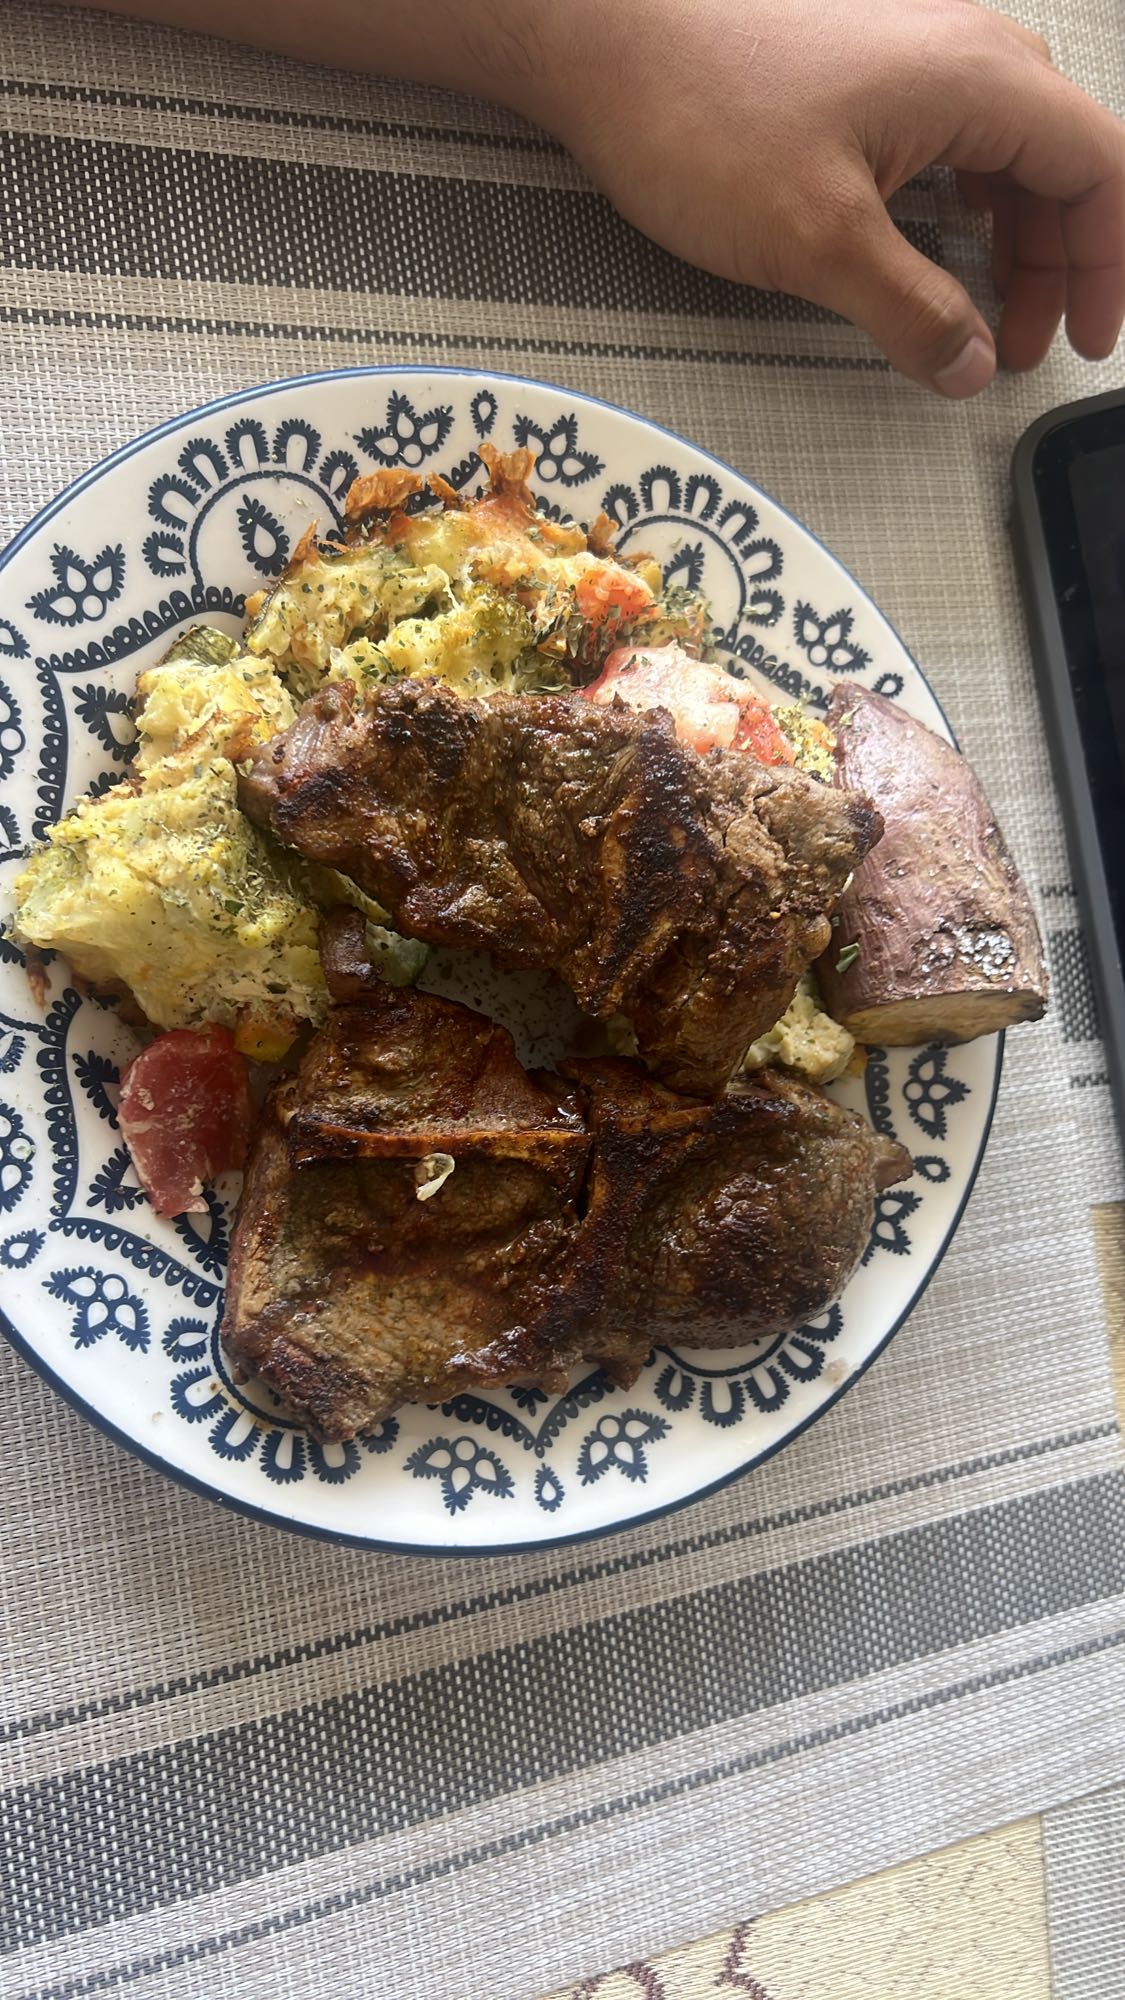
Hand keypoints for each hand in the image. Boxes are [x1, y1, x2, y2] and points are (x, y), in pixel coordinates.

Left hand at [525, 0, 1124, 395]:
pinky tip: (923, 244)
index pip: (1099, 170)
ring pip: (1000, 147)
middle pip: (1056, 159)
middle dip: (1054, 263)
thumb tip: (969, 363)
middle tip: (1020, 345)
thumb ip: (911, 313)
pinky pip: (945, 132)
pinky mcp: (858, 60)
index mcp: (978, 77)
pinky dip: (954, 201)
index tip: (1086, 338)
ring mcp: (909, 45)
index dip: (1104, 267)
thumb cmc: (695, 109)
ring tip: (976, 311)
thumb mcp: (819, 243)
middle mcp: (959, 46)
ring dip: (1002, 236)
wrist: (597, 36)